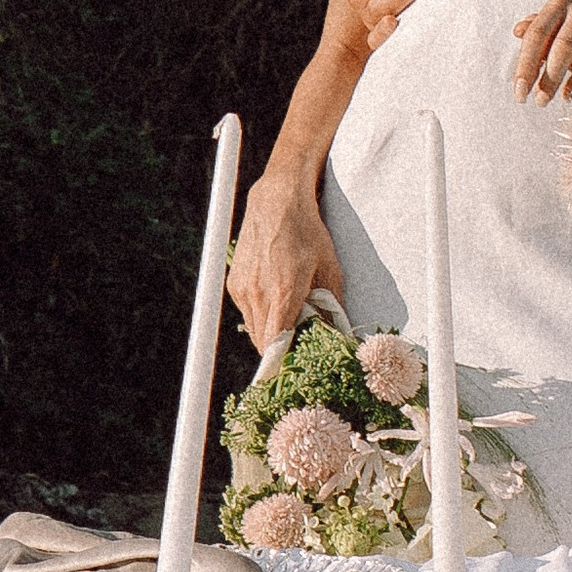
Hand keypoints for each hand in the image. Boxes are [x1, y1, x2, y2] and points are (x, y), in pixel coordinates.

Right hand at [227, 173, 342, 354]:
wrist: (277, 203)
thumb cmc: (307, 234)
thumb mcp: (329, 268)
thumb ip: (331, 305)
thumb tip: (337, 334)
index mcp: (283, 292)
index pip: (275, 344)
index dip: (283, 361)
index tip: (294, 368)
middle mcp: (258, 293)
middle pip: (262, 342)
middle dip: (280, 349)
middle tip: (298, 346)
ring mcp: (242, 289)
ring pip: (253, 329)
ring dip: (269, 333)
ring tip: (288, 322)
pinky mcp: (234, 284)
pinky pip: (247, 313)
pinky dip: (260, 316)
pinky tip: (275, 303)